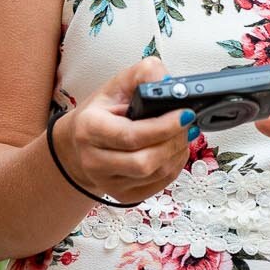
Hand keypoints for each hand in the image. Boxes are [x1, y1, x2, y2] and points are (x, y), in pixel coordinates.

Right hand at [55, 57, 193, 203]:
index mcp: (89, 128)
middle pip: (144, 161)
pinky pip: (157, 185)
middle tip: (188, 124)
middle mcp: (93, 160)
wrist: (81, 143)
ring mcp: (107, 182)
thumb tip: (169, 81)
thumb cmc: (102, 112)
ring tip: (182, 134)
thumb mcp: (118, 84)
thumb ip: (144, 74)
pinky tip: (173, 151)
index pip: (131, 136)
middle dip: (174, 141)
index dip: (164, 127)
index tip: (185, 114)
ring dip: (177, 153)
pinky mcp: (122, 195)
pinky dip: (173, 167)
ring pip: (154, 174)